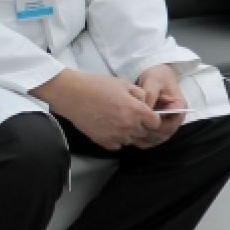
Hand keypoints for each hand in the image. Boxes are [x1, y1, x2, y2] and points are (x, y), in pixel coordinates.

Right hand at [30, 68, 161, 150]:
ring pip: (131, 140)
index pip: (156, 123)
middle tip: (131, 116)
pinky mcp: (104, 142)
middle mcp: (129, 126)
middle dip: (142, 126)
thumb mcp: (124, 84)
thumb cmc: (98, 86)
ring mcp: (116, 136)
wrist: (73, 95)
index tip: (146, 114)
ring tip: (118, 121)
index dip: (152, 118)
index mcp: (136, 111)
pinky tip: (109, 128)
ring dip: (129, 133)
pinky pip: (117, 145)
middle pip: (144, 133)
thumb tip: (146, 102)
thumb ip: (139, 94)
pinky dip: (116, 139)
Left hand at [136, 63, 185, 147]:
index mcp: (179, 107)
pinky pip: (152, 139)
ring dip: (144, 139)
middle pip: (164, 134)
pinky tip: (131, 136)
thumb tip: (145, 111)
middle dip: (148, 135)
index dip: (155, 127)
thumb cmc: (157, 76)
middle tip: (130, 131)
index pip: (170, 124)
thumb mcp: (153, 81)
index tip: (140, 123)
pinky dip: (142, 140)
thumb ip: (150, 94)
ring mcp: (168, 124)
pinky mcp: (160, 127)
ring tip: (129, 135)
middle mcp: (176, 118)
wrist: (157, 75)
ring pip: (158, 139)